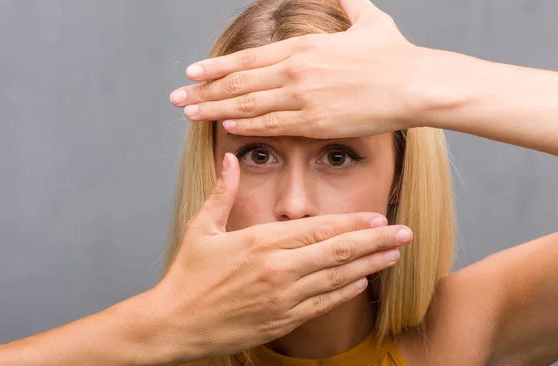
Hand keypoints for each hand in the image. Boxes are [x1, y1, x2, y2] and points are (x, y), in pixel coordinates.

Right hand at [155, 153, 412, 360]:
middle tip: (406, 233)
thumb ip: (223, 191)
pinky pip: (322, 304)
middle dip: (376, 241)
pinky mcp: (281, 321)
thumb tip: (232, 158)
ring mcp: (282, 298)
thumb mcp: (202, 228)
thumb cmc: (187, 275)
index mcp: (260, 242)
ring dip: (370, 265)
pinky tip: (363, 282)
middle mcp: (278, 270)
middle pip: (338, 252)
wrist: (175, 325)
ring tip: (395, 255)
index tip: (379, 215)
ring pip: (337, 279)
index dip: (353, 222)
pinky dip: (345, 292)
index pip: (318, 228)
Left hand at [170, 0, 426, 138]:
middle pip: (238, 82)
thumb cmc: (394, 53)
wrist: (415, 84)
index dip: (216, 67)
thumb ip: (346, 1)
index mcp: (303, 47)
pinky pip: (272, 125)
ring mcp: (302, 98)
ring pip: (247, 105)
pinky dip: (246, 125)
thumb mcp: (369, 18)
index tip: (192, 73)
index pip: (248, 58)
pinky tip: (226, 127)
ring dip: (215, 110)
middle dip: (204, 91)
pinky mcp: (314, 122)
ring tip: (190, 114)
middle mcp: (295, 71)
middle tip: (177, 98)